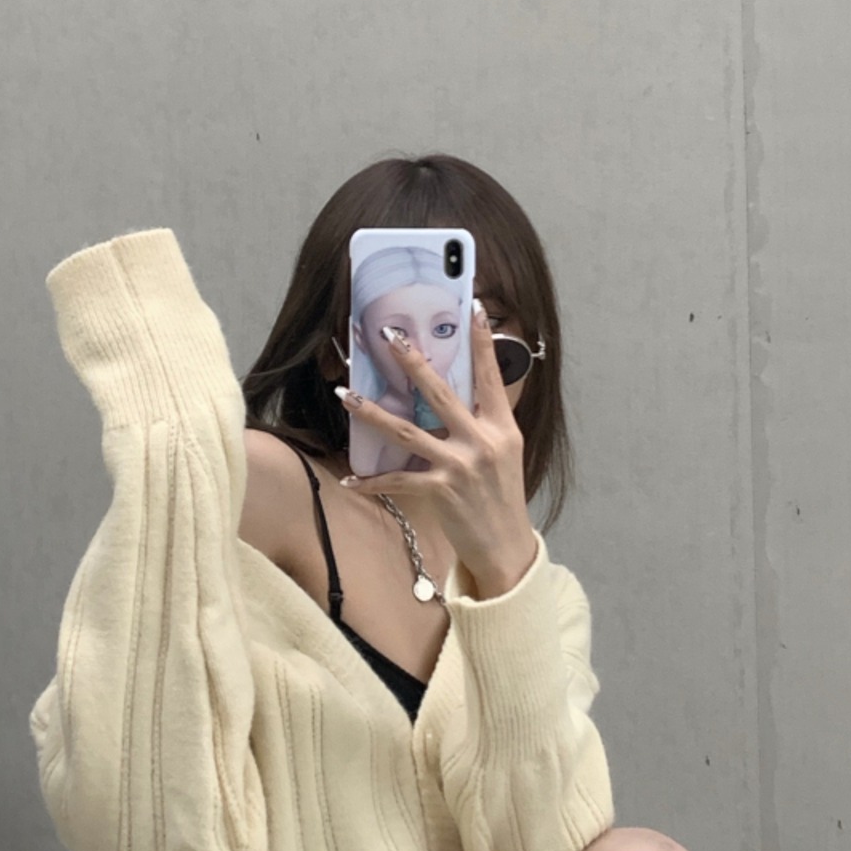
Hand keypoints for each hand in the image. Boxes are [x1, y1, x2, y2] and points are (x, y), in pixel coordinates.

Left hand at [334, 300, 537, 590]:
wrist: (505, 544)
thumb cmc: (501, 497)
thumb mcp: (504, 453)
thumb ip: (484, 423)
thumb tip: (459, 395)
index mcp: (501, 427)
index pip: (491, 376)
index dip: (482, 341)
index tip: (475, 306)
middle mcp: (481, 441)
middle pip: (440, 393)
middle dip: (412, 362)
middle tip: (388, 336)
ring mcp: (460, 465)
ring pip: (407, 431)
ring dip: (372, 412)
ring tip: (345, 394)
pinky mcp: (441, 491)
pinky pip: (398, 479)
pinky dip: (372, 481)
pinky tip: (349, 480)